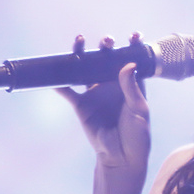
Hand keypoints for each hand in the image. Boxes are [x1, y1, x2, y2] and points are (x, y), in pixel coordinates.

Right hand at [56, 33, 150, 175]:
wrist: (121, 157)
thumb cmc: (137, 135)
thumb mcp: (139, 110)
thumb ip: (132, 87)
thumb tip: (128, 64)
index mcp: (129, 84)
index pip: (131, 60)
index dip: (132, 46)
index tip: (135, 35)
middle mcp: (111, 84)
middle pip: (105, 60)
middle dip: (105, 46)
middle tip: (107, 41)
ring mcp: (94, 93)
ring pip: (85, 69)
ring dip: (80, 55)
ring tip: (79, 41)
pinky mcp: (81, 105)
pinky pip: (68, 91)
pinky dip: (59, 82)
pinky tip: (54, 73)